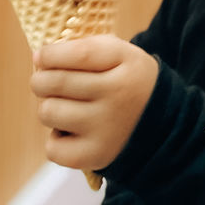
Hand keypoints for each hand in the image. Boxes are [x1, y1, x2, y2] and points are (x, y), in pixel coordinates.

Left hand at [30, 35, 158, 170]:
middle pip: (54, 83)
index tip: (42, 56)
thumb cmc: (128, 82)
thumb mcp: (120, 54)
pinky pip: (52, 147)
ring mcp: (106, 129)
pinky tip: (73, 132)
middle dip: (41, 80)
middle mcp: (117, 97)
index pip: (77, 54)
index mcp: (126, 64)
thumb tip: (40, 58)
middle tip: (48, 82)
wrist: (164, 125)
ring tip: (67, 108)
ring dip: (50, 108)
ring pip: (48, 112)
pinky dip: (57, 139)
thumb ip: (84, 48)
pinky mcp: (96, 156)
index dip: (50, 54)